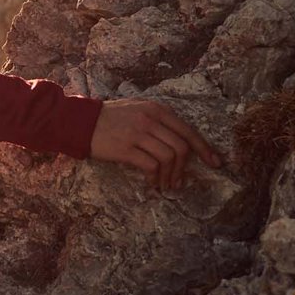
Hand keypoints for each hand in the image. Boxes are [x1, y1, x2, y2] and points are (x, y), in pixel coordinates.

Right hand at [89, 98, 221, 190]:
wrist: (80, 122)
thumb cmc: (110, 117)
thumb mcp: (138, 109)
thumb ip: (159, 121)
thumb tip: (182, 143)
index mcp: (157, 109)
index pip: (188, 131)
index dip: (204, 149)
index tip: (214, 163)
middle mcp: (150, 119)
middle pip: (181, 147)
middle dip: (184, 168)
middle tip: (180, 182)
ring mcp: (138, 133)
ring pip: (169, 158)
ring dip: (171, 176)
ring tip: (166, 185)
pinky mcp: (126, 148)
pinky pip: (151, 166)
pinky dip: (156, 178)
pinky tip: (152, 183)